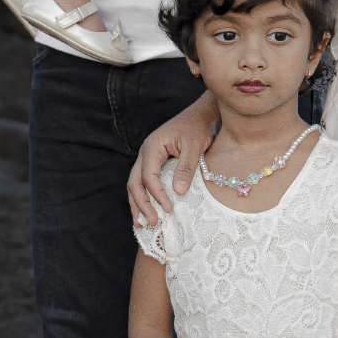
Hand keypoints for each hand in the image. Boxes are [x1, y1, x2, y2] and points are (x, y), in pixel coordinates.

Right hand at [128, 93, 217, 226]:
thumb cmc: (200, 126)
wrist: (203, 113)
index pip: (148, 176)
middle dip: (141, 204)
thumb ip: (186, 167)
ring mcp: (148, 157)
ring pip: (135, 183)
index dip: (156, 195)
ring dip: (137, 203)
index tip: (168, 209)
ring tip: (141, 223)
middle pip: (135, 182)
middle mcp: (146, 152)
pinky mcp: (155, 162)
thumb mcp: (195, 145)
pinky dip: (144, 197)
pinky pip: (144, 181)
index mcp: (153, 146)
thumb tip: (178, 192)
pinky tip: (147, 210)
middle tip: (152, 222)